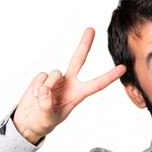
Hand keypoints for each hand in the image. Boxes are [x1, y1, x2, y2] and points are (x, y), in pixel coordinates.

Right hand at [13, 28, 125, 143]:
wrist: (29, 121)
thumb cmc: (43, 122)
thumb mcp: (47, 119)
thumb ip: (46, 106)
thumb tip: (44, 89)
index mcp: (77, 95)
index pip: (96, 85)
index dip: (109, 76)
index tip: (122, 68)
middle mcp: (68, 84)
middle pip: (78, 60)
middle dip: (84, 45)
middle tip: (92, 29)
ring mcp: (55, 80)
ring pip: (54, 73)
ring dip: (46, 86)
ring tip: (41, 99)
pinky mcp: (42, 77)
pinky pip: (41, 75)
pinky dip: (36, 86)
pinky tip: (35, 95)